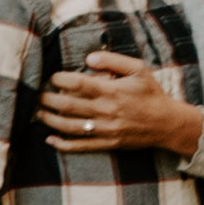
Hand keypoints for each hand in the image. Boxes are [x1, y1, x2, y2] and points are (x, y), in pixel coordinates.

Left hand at [40, 48, 203, 160]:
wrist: (167, 124)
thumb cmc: (151, 94)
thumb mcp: (138, 69)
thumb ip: (113, 60)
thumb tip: (88, 58)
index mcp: (112, 91)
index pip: (78, 84)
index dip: (60, 80)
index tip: (52, 77)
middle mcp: (106, 111)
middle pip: (68, 106)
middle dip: (48, 100)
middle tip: (36, 95)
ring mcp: (105, 130)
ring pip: (70, 127)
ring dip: (50, 120)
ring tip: (37, 113)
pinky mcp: (108, 144)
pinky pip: (81, 146)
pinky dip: (63, 145)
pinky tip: (50, 139)